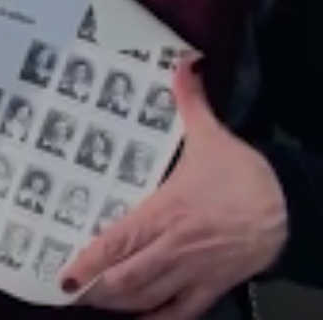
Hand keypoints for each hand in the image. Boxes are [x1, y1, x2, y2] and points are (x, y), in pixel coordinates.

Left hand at [63, 56, 286, 318]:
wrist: (293, 207)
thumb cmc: (246, 174)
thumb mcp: (213, 136)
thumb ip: (188, 102)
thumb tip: (181, 63)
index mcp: (166, 212)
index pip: (119, 242)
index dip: (90, 262)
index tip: (65, 274)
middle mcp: (175, 247)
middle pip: (127, 278)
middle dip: (97, 289)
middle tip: (72, 292)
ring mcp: (195, 270)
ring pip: (150, 297)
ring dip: (120, 304)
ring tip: (95, 303)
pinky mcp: (215, 285)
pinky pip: (183, 312)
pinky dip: (159, 319)